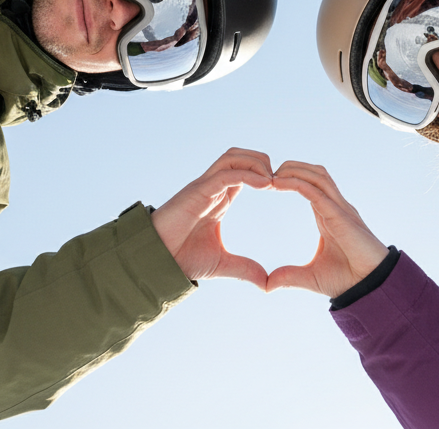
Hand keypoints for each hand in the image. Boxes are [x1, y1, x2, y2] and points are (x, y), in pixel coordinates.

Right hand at [151, 147, 273, 286]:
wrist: (155, 263)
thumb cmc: (182, 259)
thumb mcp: (222, 264)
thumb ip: (244, 269)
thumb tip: (265, 283)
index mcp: (219, 198)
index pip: (244, 172)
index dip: (264, 174)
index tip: (282, 189)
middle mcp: (211, 188)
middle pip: (240, 156)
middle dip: (262, 161)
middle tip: (280, 181)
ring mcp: (203, 187)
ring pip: (232, 157)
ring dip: (256, 163)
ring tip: (272, 181)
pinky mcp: (197, 191)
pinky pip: (225, 173)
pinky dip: (247, 174)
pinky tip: (265, 185)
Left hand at [266, 161, 388, 297]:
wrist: (371, 288)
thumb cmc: (348, 280)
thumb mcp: (310, 277)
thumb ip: (289, 276)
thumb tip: (267, 285)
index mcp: (329, 216)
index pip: (312, 185)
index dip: (291, 178)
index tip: (268, 183)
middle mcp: (336, 208)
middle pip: (315, 173)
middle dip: (292, 167)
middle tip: (266, 172)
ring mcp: (340, 210)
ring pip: (318, 176)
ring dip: (294, 169)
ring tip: (272, 174)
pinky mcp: (340, 216)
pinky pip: (316, 192)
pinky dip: (296, 183)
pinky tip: (278, 183)